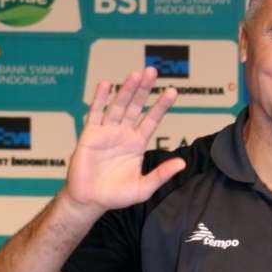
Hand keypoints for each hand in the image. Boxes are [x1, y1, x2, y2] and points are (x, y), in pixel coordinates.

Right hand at [62, 66, 185, 215]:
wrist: (90, 200)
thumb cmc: (116, 195)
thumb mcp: (144, 187)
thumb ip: (162, 175)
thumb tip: (182, 163)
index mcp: (137, 143)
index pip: (152, 119)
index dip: (161, 105)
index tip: (172, 91)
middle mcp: (123, 134)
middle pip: (136, 106)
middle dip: (144, 89)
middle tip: (152, 71)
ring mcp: (106, 132)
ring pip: (118, 106)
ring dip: (126, 90)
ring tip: (136, 74)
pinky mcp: (90, 135)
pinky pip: (95, 113)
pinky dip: (100, 98)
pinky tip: (106, 84)